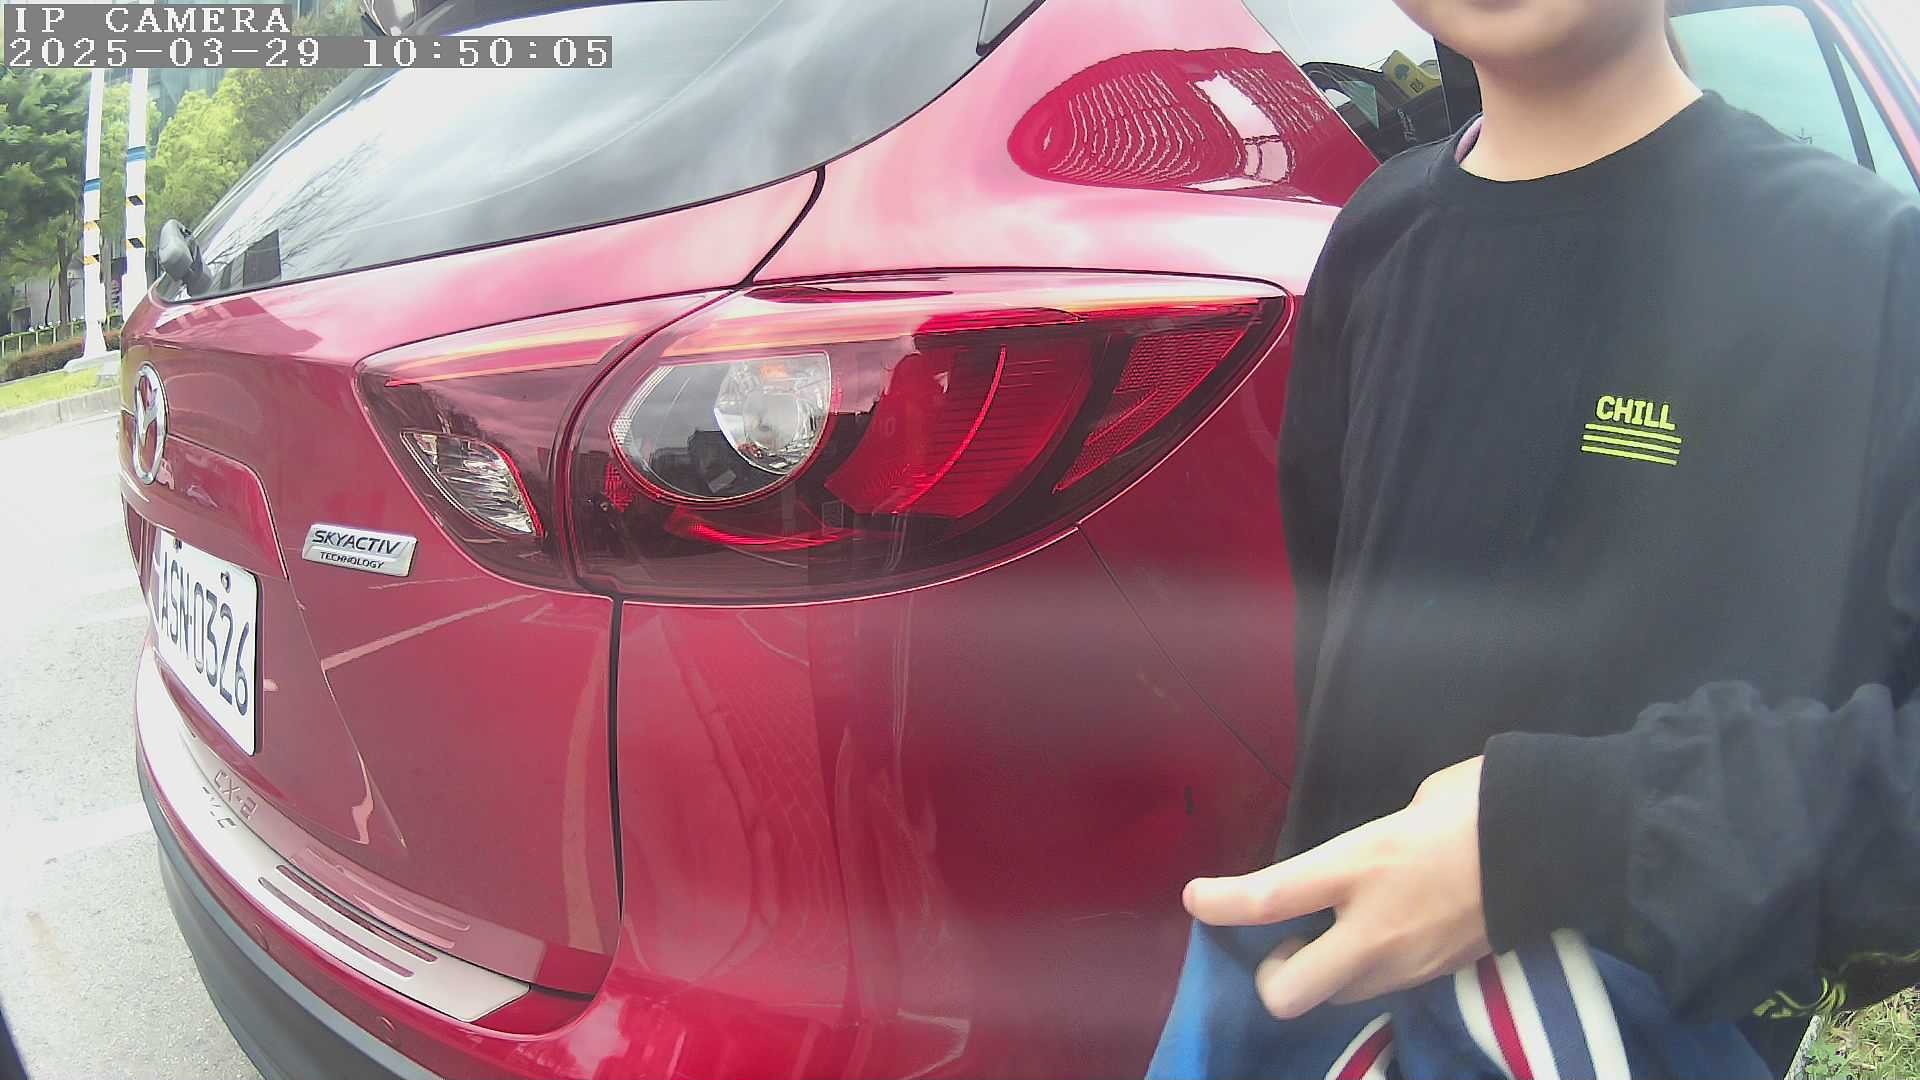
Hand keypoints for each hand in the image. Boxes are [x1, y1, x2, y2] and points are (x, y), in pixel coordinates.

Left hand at [1184, 756, 1492, 1017]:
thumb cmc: (1483, 800)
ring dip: (1322, 976)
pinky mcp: (1437, 978)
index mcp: (1362, 865)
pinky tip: (1380, 940)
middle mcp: (1374, 927)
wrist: (1563, 844)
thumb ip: (1369, 842)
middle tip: (1286, 940)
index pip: (1269, 899)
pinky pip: (1378, 989)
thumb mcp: (1411, 805)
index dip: (1220, 903)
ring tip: (1334, 936)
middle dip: (1272, 976)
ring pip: (1334, 997)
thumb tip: (1366, 855)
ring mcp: (1407, 962)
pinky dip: (1364, 973)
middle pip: (1288, 991)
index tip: (1196, 897)